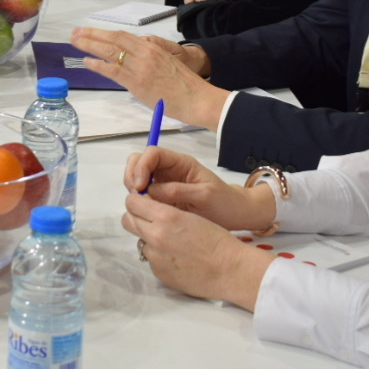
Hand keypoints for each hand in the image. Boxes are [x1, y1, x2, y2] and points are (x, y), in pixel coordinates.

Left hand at [71, 27, 225, 128]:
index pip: (123, 35)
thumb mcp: (167, 62)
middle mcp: (144, 53)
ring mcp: (139, 67)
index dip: (103, 32)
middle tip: (75, 33)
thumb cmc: (185, 85)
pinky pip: (112, 70)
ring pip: (109, 51)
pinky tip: (87, 61)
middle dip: (91, 35)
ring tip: (74, 42)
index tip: (89, 30)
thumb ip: (150, 57)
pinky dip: (98, 65)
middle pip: (113, 39)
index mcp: (152, 47)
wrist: (197, 98)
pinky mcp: (137, 82)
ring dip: (89, 45)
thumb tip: (133, 57)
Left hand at [122, 184, 272, 308]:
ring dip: (149, 238)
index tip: (141, 202)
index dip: (136, 200)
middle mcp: (155, 236)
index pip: (133, 202)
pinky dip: (159, 256)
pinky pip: (150, 259)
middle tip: (149, 218)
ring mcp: (155, 256)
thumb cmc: (217, 240)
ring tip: (171, 242)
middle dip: (135, 217)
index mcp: (166, 217)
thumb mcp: (191, 216)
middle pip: (128, 220)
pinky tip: (177, 257)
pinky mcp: (158, 272)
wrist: (230, 270)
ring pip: (139, 241)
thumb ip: (166, 212)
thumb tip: (148, 209)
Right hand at [124, 146, 276, 230]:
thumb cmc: (224, 202)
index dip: (141, 166)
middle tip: (136, 196)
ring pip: (138, 177)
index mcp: (180, 163)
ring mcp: (164, 183)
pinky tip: (145, 211)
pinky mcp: (162, 198)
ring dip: (133, 189)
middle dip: (132, 175)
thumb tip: (150, 191)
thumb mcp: (204, 195)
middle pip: (139, 161)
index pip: (152, 153)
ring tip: (140, 205)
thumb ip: (177, 191)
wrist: (235, 215)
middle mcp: (169, 170)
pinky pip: (143, 194)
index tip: (139, 187)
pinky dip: (139, 200)